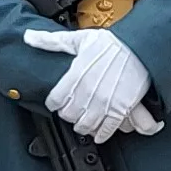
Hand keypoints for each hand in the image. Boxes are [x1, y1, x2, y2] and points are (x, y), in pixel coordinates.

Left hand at [23, 28, 161, 142]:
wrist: (141, 49)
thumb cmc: (113, 44)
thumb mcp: (79, 39)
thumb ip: (51, 41)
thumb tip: (29, 37)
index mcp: (75, 76)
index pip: (54, 100)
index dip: (54, 102)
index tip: (57, 102)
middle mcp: (87, 92)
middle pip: (68, 116)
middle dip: (68, 114)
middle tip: (72, 111)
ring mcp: (103, 103)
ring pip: (84, 126)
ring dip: (82, 126)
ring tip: (84, 122)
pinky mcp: (119, 110)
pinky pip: (105, 130)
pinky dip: (101, 134)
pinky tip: (99, 132)